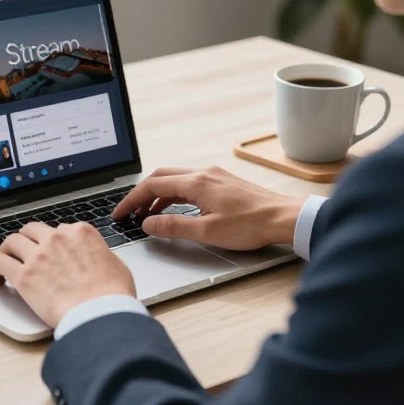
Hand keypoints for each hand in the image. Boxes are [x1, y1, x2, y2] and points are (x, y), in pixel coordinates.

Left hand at [0, 222, 135, 328]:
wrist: (100, 314)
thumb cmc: (112, 295)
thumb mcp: (116, 265)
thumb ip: (100, 254)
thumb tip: (96, 258)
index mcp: (81, 233)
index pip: (60, 229)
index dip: (53, 240)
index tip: (50, 249)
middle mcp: (57, 239)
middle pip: (33, 230)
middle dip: (28, 238)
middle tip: (24, 249)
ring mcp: (39, 256)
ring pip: (12, 241)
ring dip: (8, 250)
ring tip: (5, 259)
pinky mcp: (24, 276)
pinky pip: (1, 263)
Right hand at [113, 166, 304, 250]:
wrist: (283, 218)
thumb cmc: (250, 225)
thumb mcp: (207, 231)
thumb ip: (173, 226)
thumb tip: (147, 224)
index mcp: (196, 182)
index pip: (153, 185)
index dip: (132, 200)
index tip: (120, 213)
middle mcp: (203, 173)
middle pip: (161, 176)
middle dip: (141, 194)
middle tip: (129, 212)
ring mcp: (213, 175)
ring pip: (175, 179)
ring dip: (158, 195)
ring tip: (148, 215)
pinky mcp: (222, 181)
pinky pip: (189, 182)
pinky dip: (174, 194)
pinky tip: (175, 209)